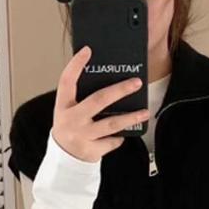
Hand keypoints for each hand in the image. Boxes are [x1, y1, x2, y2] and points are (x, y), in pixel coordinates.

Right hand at [52, 46, 149, 162]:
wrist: (65, 158)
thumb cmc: (71, 127)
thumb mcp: (68, 110)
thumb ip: (81, 96)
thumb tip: (109, 79)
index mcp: (63, 105)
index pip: (67, 80)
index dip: (76, 64)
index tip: (88, 50)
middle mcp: (71, 119)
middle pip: (98, 100)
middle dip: (120, 90)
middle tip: (136, 82)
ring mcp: (82, 135)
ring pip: (111, 124)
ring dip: (130, 117)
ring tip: (145, 112)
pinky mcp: (91, 150)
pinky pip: (112, 141)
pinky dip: (119, 137)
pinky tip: (123, 133)